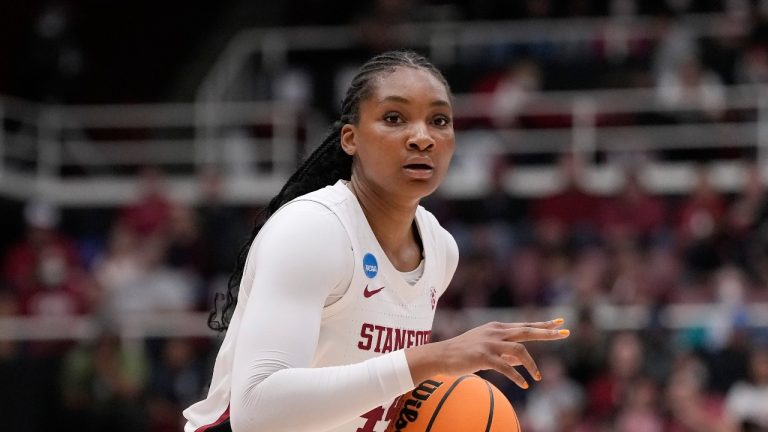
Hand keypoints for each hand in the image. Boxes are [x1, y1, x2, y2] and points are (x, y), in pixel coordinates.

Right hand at [405, 319, 568, 388]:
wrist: (441, 356)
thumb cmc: (464, 353)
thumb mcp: (486, 348)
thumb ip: (504, 351)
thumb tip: (521, 358)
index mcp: (497, 327)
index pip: (525, 325)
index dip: (543, 324)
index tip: (560, 323)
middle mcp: (495, 332)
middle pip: (526, 331)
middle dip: (547, 333)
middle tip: (565, 333)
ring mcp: (489, 343)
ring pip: (519, 350)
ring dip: (531, 364)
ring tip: (538, 377)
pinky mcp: (483, 357)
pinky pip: (506, 367)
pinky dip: (517, 376)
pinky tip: (524, 384)